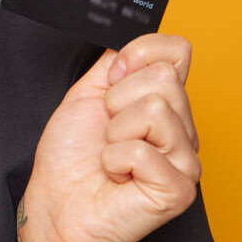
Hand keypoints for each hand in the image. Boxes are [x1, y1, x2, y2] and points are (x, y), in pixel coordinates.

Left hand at [19, 34, 200, 241]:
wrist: (56, 201)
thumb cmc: (70, 155)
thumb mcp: (86, 94)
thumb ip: (112, 62)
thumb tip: (131, 40)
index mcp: (163, 102)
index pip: (177, 50)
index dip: (137, 55)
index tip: (111, 79)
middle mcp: (181, 128)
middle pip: (164, 78)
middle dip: (117, 100)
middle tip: (107, 129)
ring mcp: (185, 159)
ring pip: (155, 109)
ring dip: (115, 131)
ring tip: (111, 152)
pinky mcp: (179, 188)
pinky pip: (142, 150)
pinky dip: (115, 160)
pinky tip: (117, 175)